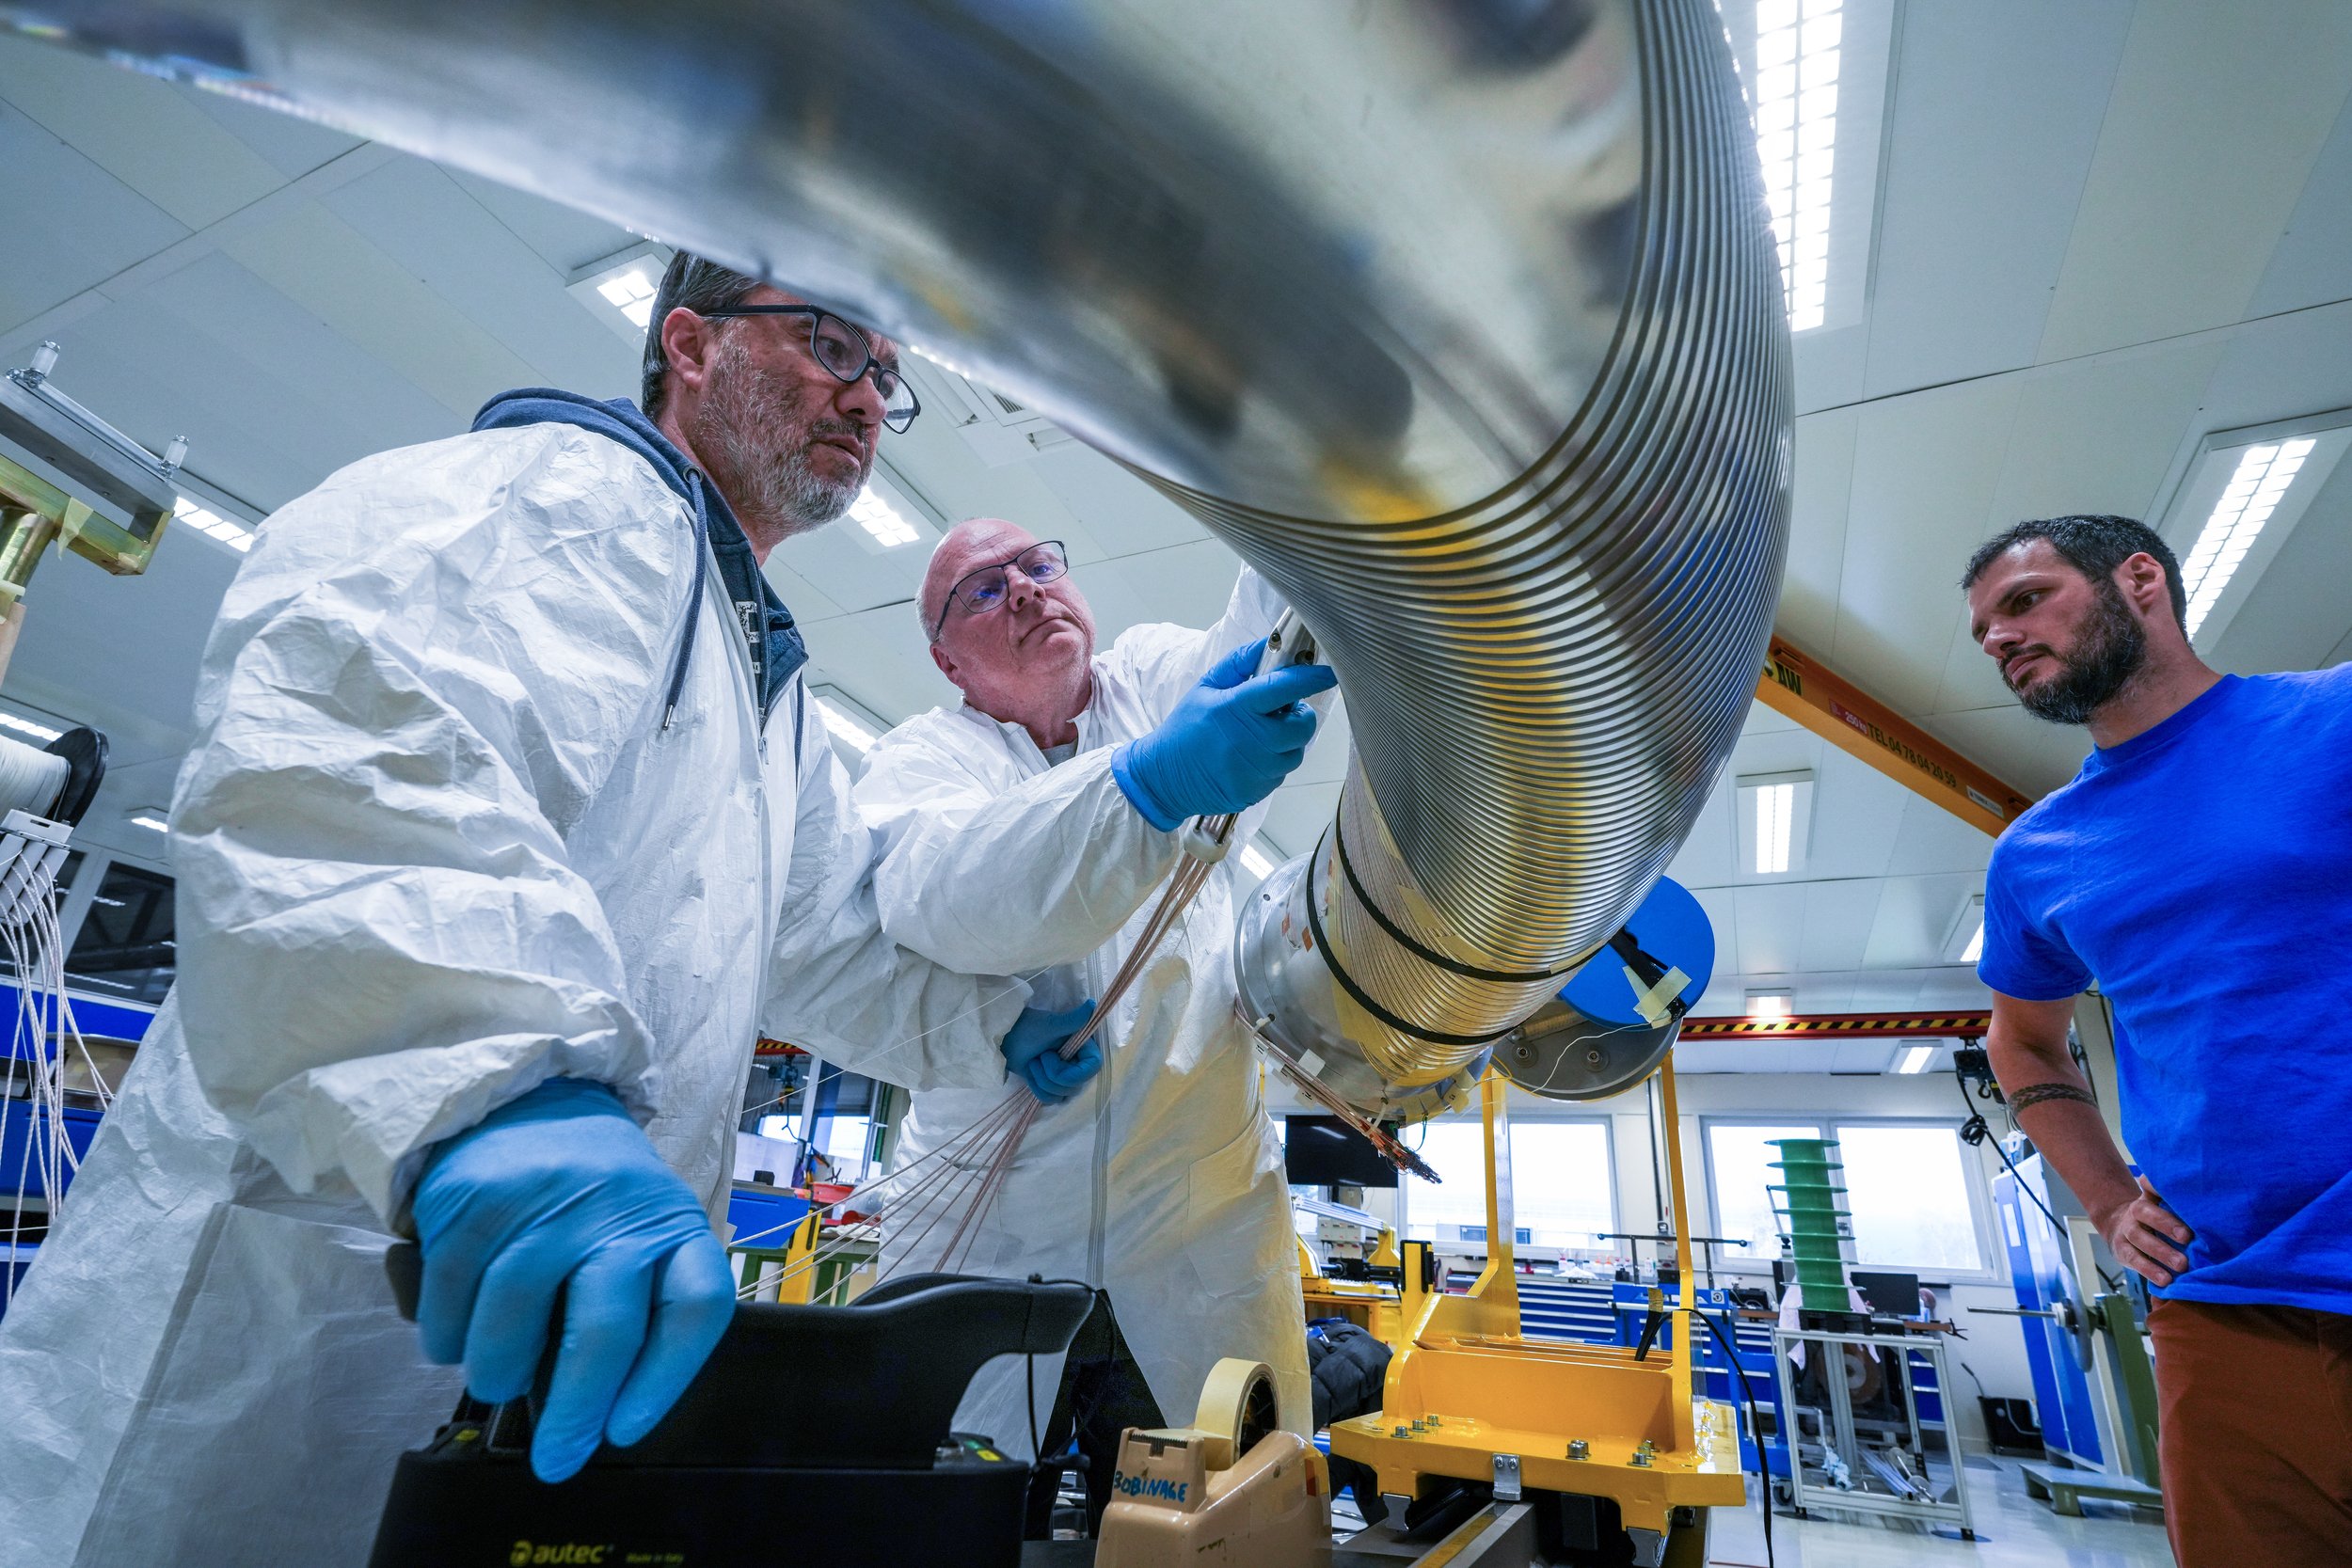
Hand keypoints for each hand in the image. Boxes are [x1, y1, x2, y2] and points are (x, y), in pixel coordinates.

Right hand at [411, 1078, 734, 1482]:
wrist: (523, 1097)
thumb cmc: (589, 1196)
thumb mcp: (633, 1232)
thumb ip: (626, 1306)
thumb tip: (584, 1414)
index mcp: (670, 1224)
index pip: (695, 1305)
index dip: (664, 1379)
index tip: (624, 1431)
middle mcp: (615, 1210)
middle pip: (607, 1327)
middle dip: (577, 1409)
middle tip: (555, 1460)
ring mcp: (541, 1202)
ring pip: (515, 1322)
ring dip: (499, 1374)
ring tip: (497, 1381)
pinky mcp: (472, 1200)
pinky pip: (453, 1301)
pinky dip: (448, 1339)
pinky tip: (455, 1342)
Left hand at [1002, 1000, 1101, 1103]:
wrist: (1005, 1040)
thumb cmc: (1027, 1029)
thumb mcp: (1049, 1025)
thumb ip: (1072, 1020)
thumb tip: (1092, 1004)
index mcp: (1082, 1046)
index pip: (1093, 1067)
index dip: (1075, 1071)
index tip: (1053, 1056)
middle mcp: (1077, 1063)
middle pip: (1074, 1085)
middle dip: (1051, 1075)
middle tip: (1040, 1056)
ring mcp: (1065, 1077)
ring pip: (1062, 1094)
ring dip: (1042, 1081)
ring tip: (1034, 1063)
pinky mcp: (1052, 1087)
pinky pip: (1050, 1099)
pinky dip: (1037, 1089)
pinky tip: (1031, 1074)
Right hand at [1112, 637, 1338, 829]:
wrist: (1165, 778)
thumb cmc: (1187, 728)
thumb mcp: (1207, 686)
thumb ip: (1241, 662)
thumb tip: (1271, 643)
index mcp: (1237, 708)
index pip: (1284, 688)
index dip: (1310, 677)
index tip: (1329, 671)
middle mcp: (1251, 741)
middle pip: (1303, 725)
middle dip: (1298, 715)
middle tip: (1278, 712)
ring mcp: (1256, 770)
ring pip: (1296, 751)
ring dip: (1287, 742)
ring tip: (1259, 737)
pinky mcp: (1258, 792)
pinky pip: (1282, 773)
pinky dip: (1274, 763)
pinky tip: (1250, 758)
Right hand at [2093, 1176, 2193, 1285]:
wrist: (2119, 1228)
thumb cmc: (2154, 1219)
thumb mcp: (2160, 1205)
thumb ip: (2175, 1202)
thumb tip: (2204, 1201)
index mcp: (2147, 1199)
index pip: (2152, 1190)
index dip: (2162, 1191)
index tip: (2184, 1200)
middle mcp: (2134, 1213)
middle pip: (2146, 1215)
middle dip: (2166, 1225)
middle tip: (2187, 1237)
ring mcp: (2126, 1232)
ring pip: (2139, 1239)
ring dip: (2161, 1252)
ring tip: (2181, 1265)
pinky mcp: (2122, 1251)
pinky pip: (2134, 1260)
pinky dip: (2149, 1271)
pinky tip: (2165, 1280)